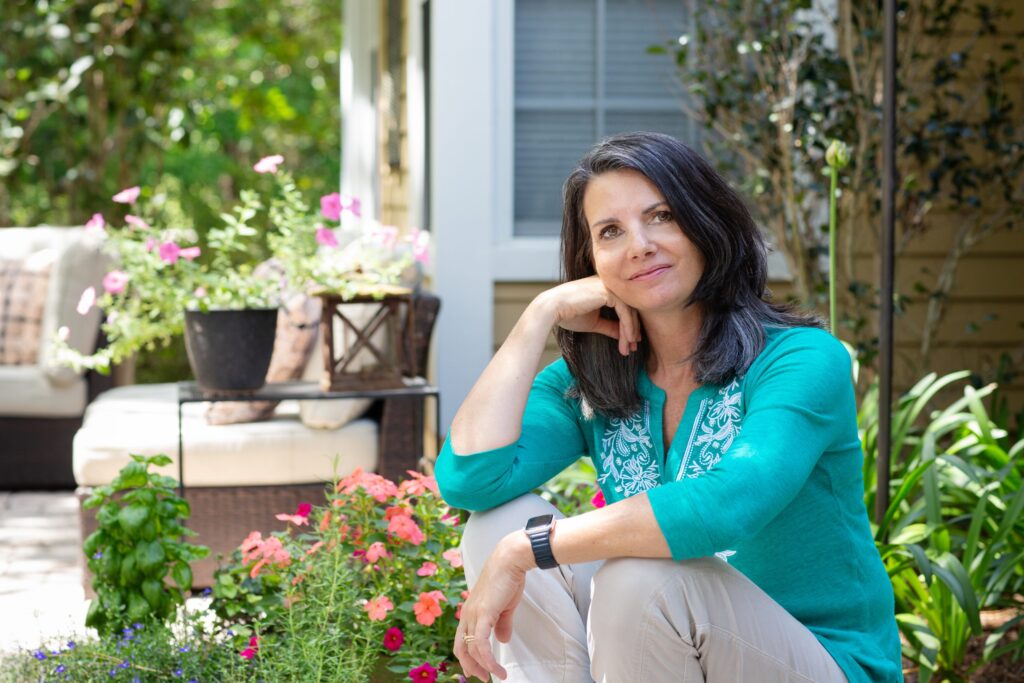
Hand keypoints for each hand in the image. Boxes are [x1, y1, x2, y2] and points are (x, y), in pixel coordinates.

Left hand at [453, 534, 532, 680]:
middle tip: (481, 678)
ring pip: (471, 649)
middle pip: (461, 648)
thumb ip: (502, 624)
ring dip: (483, 666)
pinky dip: (488, 659)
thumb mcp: (504, 607)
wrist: (510, 561)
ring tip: (496, 675)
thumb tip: (502, 640)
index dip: (467, 657)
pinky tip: (497, 667)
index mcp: (470, 612)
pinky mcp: (483, 614)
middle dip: (471, 666)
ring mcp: (473, 614)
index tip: (476, 670)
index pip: (462, 640)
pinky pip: (481, 644)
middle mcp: (467, 614)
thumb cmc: (507, 580)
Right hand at [533, 276, 639, 356]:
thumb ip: (609, 326)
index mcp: (604, 288)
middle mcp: (609, 284)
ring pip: (629, 311)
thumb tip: (624, 335)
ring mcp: (609, 286)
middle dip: (633, 330)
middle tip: (633, 347)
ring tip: (629, 348)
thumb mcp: (594, 323)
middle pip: (629, 308)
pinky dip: (627, 327)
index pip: (624, 307)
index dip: (629, 325)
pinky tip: (627, 340)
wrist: (551, 309)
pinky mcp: (608, 292)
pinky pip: (624, 311)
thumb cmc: (568, 315)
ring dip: (630, 331)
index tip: (631, 342)